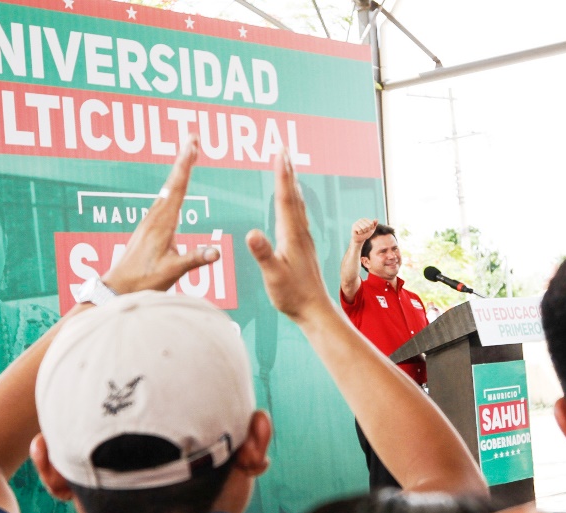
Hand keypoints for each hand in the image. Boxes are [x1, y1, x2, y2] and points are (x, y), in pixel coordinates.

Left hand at [101, 134, 219, 294]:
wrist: (118, 288)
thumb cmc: (144, 281)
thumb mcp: (172, 271)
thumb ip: (194, 260)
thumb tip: (216, 252)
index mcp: (162, 223)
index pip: (177, 188)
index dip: (186, 165)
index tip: (193, 145)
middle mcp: (155, 217)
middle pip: (172, 182)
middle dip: (184, 159)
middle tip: (193, 138)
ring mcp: (150, 222)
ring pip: (166, 189)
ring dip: (178, 171)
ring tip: (188, 154)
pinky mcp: (149, 228)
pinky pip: (163, 200)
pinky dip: (173, 186)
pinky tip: (175, 186)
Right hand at [246, 150, 332, 322]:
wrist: (314, 310)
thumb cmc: (292, 295)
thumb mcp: (273, 276)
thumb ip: (263, 254)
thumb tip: (251, 233)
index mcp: (291, 236)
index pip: (284, 199)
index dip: (281, 175)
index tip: (279, 153)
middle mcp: (300, 233)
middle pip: (292, 196)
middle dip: (286, 171)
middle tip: (283, 149)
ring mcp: (303, 239)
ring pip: (297, 204)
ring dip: (291, 183)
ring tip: (287, 167)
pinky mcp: (303, 246)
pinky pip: (298, 216)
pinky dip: (294, 201)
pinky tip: (294, 201)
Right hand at [350, 218, 377, 244]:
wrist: (359, 239)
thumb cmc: (365, 234)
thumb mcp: (371, 229)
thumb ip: (374, 224)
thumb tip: (377, 219)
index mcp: (365, 219)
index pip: (372, 224)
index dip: (371, 228)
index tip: (368, 230)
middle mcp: (361, 219)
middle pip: (368, 226)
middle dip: (367, 231)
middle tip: (364, 232)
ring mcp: (357, 222)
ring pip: (364, 228)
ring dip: (363, 232)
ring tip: (361, 232)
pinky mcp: (354, 226)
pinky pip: (360, 230)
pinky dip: (360, 233)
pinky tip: (358, 233)